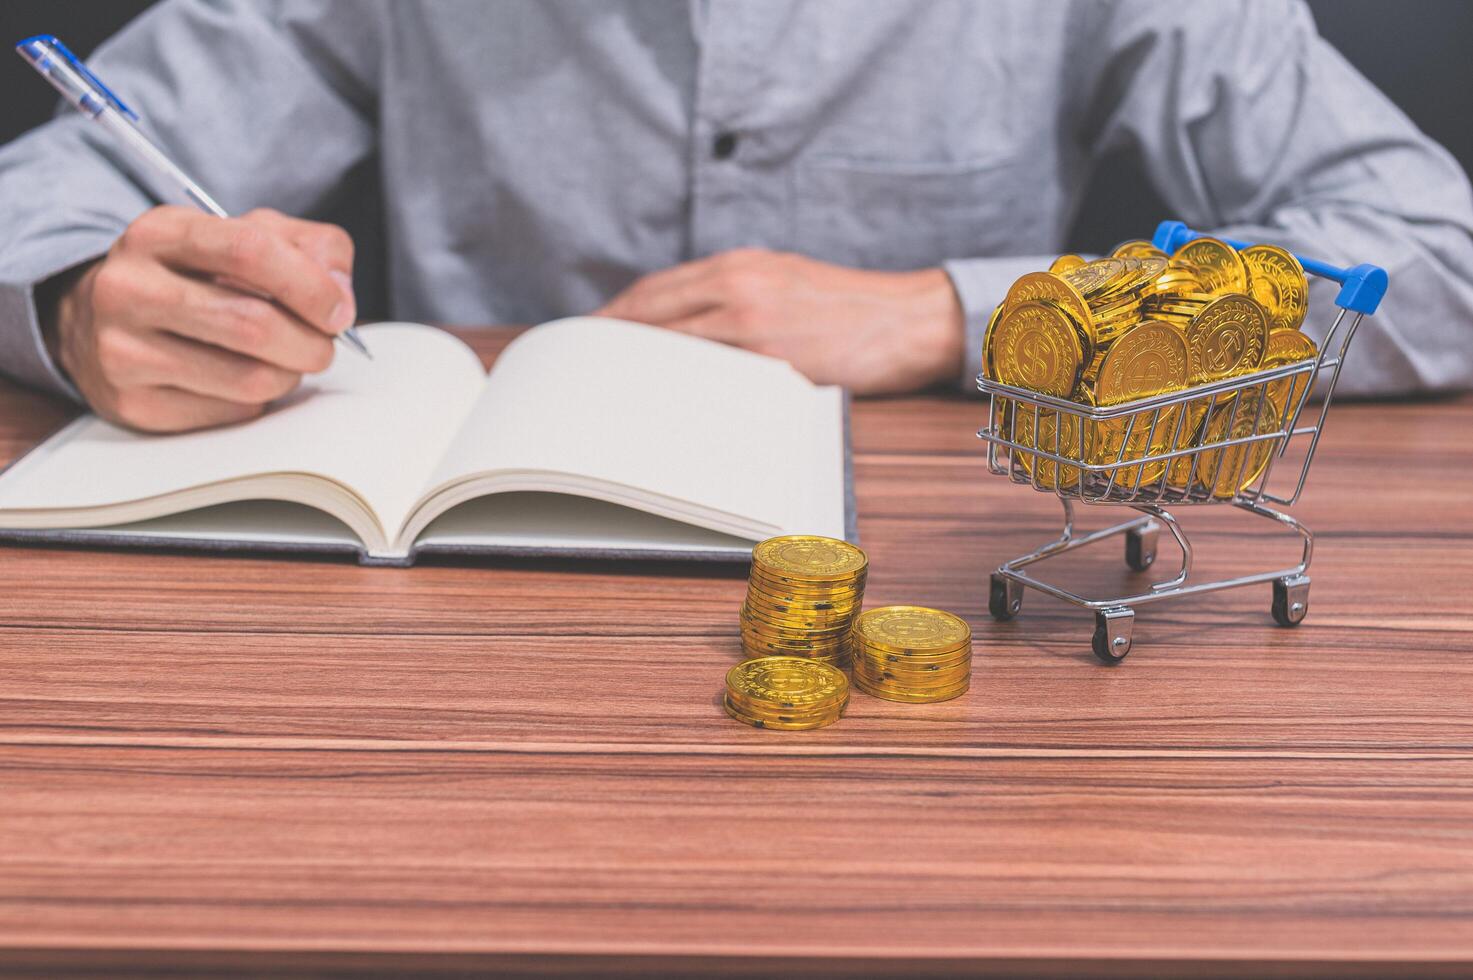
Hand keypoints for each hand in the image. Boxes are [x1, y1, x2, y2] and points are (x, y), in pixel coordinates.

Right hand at [40, 206, 356, 431]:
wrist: (104, 319)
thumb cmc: (195, 275)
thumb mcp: (246, 235)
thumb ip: (310, 247)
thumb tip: (338, 294)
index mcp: (160, 233)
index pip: (250, 250)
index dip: (311, 286)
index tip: (338, 311)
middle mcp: (129, 288)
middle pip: (253, 324)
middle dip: (310, 343)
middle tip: (322, 346)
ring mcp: (122, 349)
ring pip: (249, 378)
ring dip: (289, 375)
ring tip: (285, 361)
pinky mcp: (133, 403)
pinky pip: (230, 413)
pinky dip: (256, 401)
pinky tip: (241, 379)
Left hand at [596, 249, 964, 393]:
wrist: (906, 320)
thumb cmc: (844, 304)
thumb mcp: (780, 275)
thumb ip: (727, 291)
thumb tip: (672, 320)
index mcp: (736, 265)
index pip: (652, 292)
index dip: (612, 319)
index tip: (586, 339)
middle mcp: (738, 290)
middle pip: (650, 319)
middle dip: (610, 347)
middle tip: (580, 373)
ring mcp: (754, 329)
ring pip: (673, 352)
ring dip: (637, 376)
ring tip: (610, 397)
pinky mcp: (774, 366)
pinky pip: (711, 383)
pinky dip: (681, 395)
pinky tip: (663, 411)